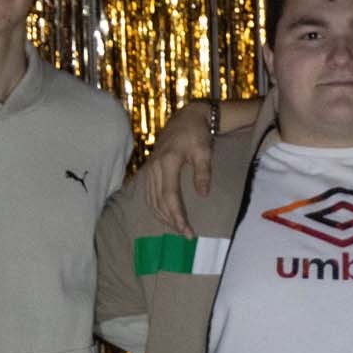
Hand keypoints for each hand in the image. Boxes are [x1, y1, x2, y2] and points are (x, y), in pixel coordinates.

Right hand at [144, 101, 214, 236]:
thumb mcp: (204, 152)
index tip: (187, 231)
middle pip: (159, 201)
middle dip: (171, 220)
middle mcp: (154, 167)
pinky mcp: (149, 169)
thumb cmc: (197, 134)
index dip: (177, 216)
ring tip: (176, 228)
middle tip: (185, 234)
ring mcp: (150, 168)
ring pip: (151, 199)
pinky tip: (164, 215)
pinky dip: (155, 207)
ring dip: (162, 216)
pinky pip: (149, 193)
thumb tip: (202, 195)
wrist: (186, 118)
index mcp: (168, 162)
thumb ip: (203, 173)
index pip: (169, 196)